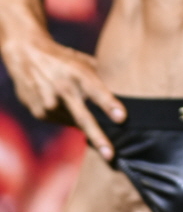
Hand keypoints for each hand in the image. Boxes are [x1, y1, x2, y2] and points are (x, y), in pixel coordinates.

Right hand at [3, 35, 124, 158]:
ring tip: (101, 134)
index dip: (109, 104)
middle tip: (111, 155)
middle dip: (98, 137)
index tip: (122, 118)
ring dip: (89, 129)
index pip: (96, 91)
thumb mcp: (83, 61)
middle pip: (83, 117)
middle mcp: (63, 89)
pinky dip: (72, 121)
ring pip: (75, 123)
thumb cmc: (65, 59)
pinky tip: (70, 111)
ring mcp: (49, 103)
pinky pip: (63, 122)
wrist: (26, 56)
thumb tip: (126, 90)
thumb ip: (102, 76)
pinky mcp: (40, 113)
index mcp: (78, 73)